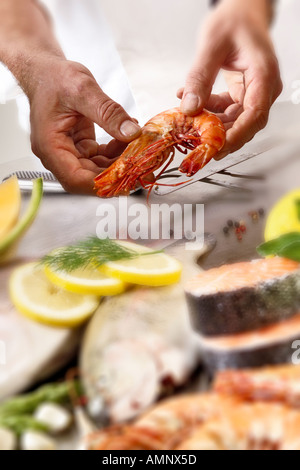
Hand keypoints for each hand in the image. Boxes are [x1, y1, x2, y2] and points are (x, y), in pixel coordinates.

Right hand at [28, 59, 140, 192]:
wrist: (46, 71)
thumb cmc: (53, 78)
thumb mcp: (83, 90)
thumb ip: (108, 113)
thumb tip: (131, 132)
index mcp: (50, 146)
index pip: (75, 178)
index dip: (101, 184)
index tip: (126, 180)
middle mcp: (58, 154)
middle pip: (89, 177)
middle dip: (117, 173)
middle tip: (142, 166)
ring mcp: (70, 151)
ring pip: (98, 168)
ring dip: (120, 161)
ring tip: (139, 148)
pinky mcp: (81, 146)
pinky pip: (101, 156)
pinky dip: (117, 151)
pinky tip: (129, 138)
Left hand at [178, 0, 281, 158]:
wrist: (242, 12)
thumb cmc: (234, 21)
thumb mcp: (211, 44)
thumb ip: (199, 76)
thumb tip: (189, 107)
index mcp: (263, 75)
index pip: (255, 114)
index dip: (237, 135)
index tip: (217, 147)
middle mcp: (262, 88)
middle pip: (245, 124)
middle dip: (221, 137)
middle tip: (197, 145)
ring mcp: (253, 93)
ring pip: (234, 122)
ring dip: (211, 126)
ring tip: (189, 124)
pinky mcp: (241, 95)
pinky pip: (226, 113)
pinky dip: (209, 113)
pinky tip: (193, 105)